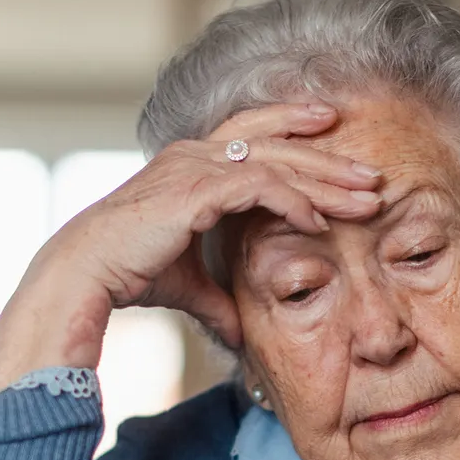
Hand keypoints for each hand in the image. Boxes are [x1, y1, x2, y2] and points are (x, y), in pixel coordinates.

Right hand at [0, 101, 383, 391]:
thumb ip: (219, 299)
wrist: (87, 274)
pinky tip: (319, 221)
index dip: (294, 127)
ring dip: (325, 179)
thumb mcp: (188, 285)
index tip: (334, 133)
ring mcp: (196, 166)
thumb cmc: (128, 274)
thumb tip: (241, 333)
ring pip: (277, 160)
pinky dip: (294, 201)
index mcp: (191, 162)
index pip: (253, 133)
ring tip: (365, 196)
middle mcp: (195, 154)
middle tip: (372, 174)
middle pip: (277, 142)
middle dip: (329, 157)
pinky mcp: (197, 188)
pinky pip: (260, 185)